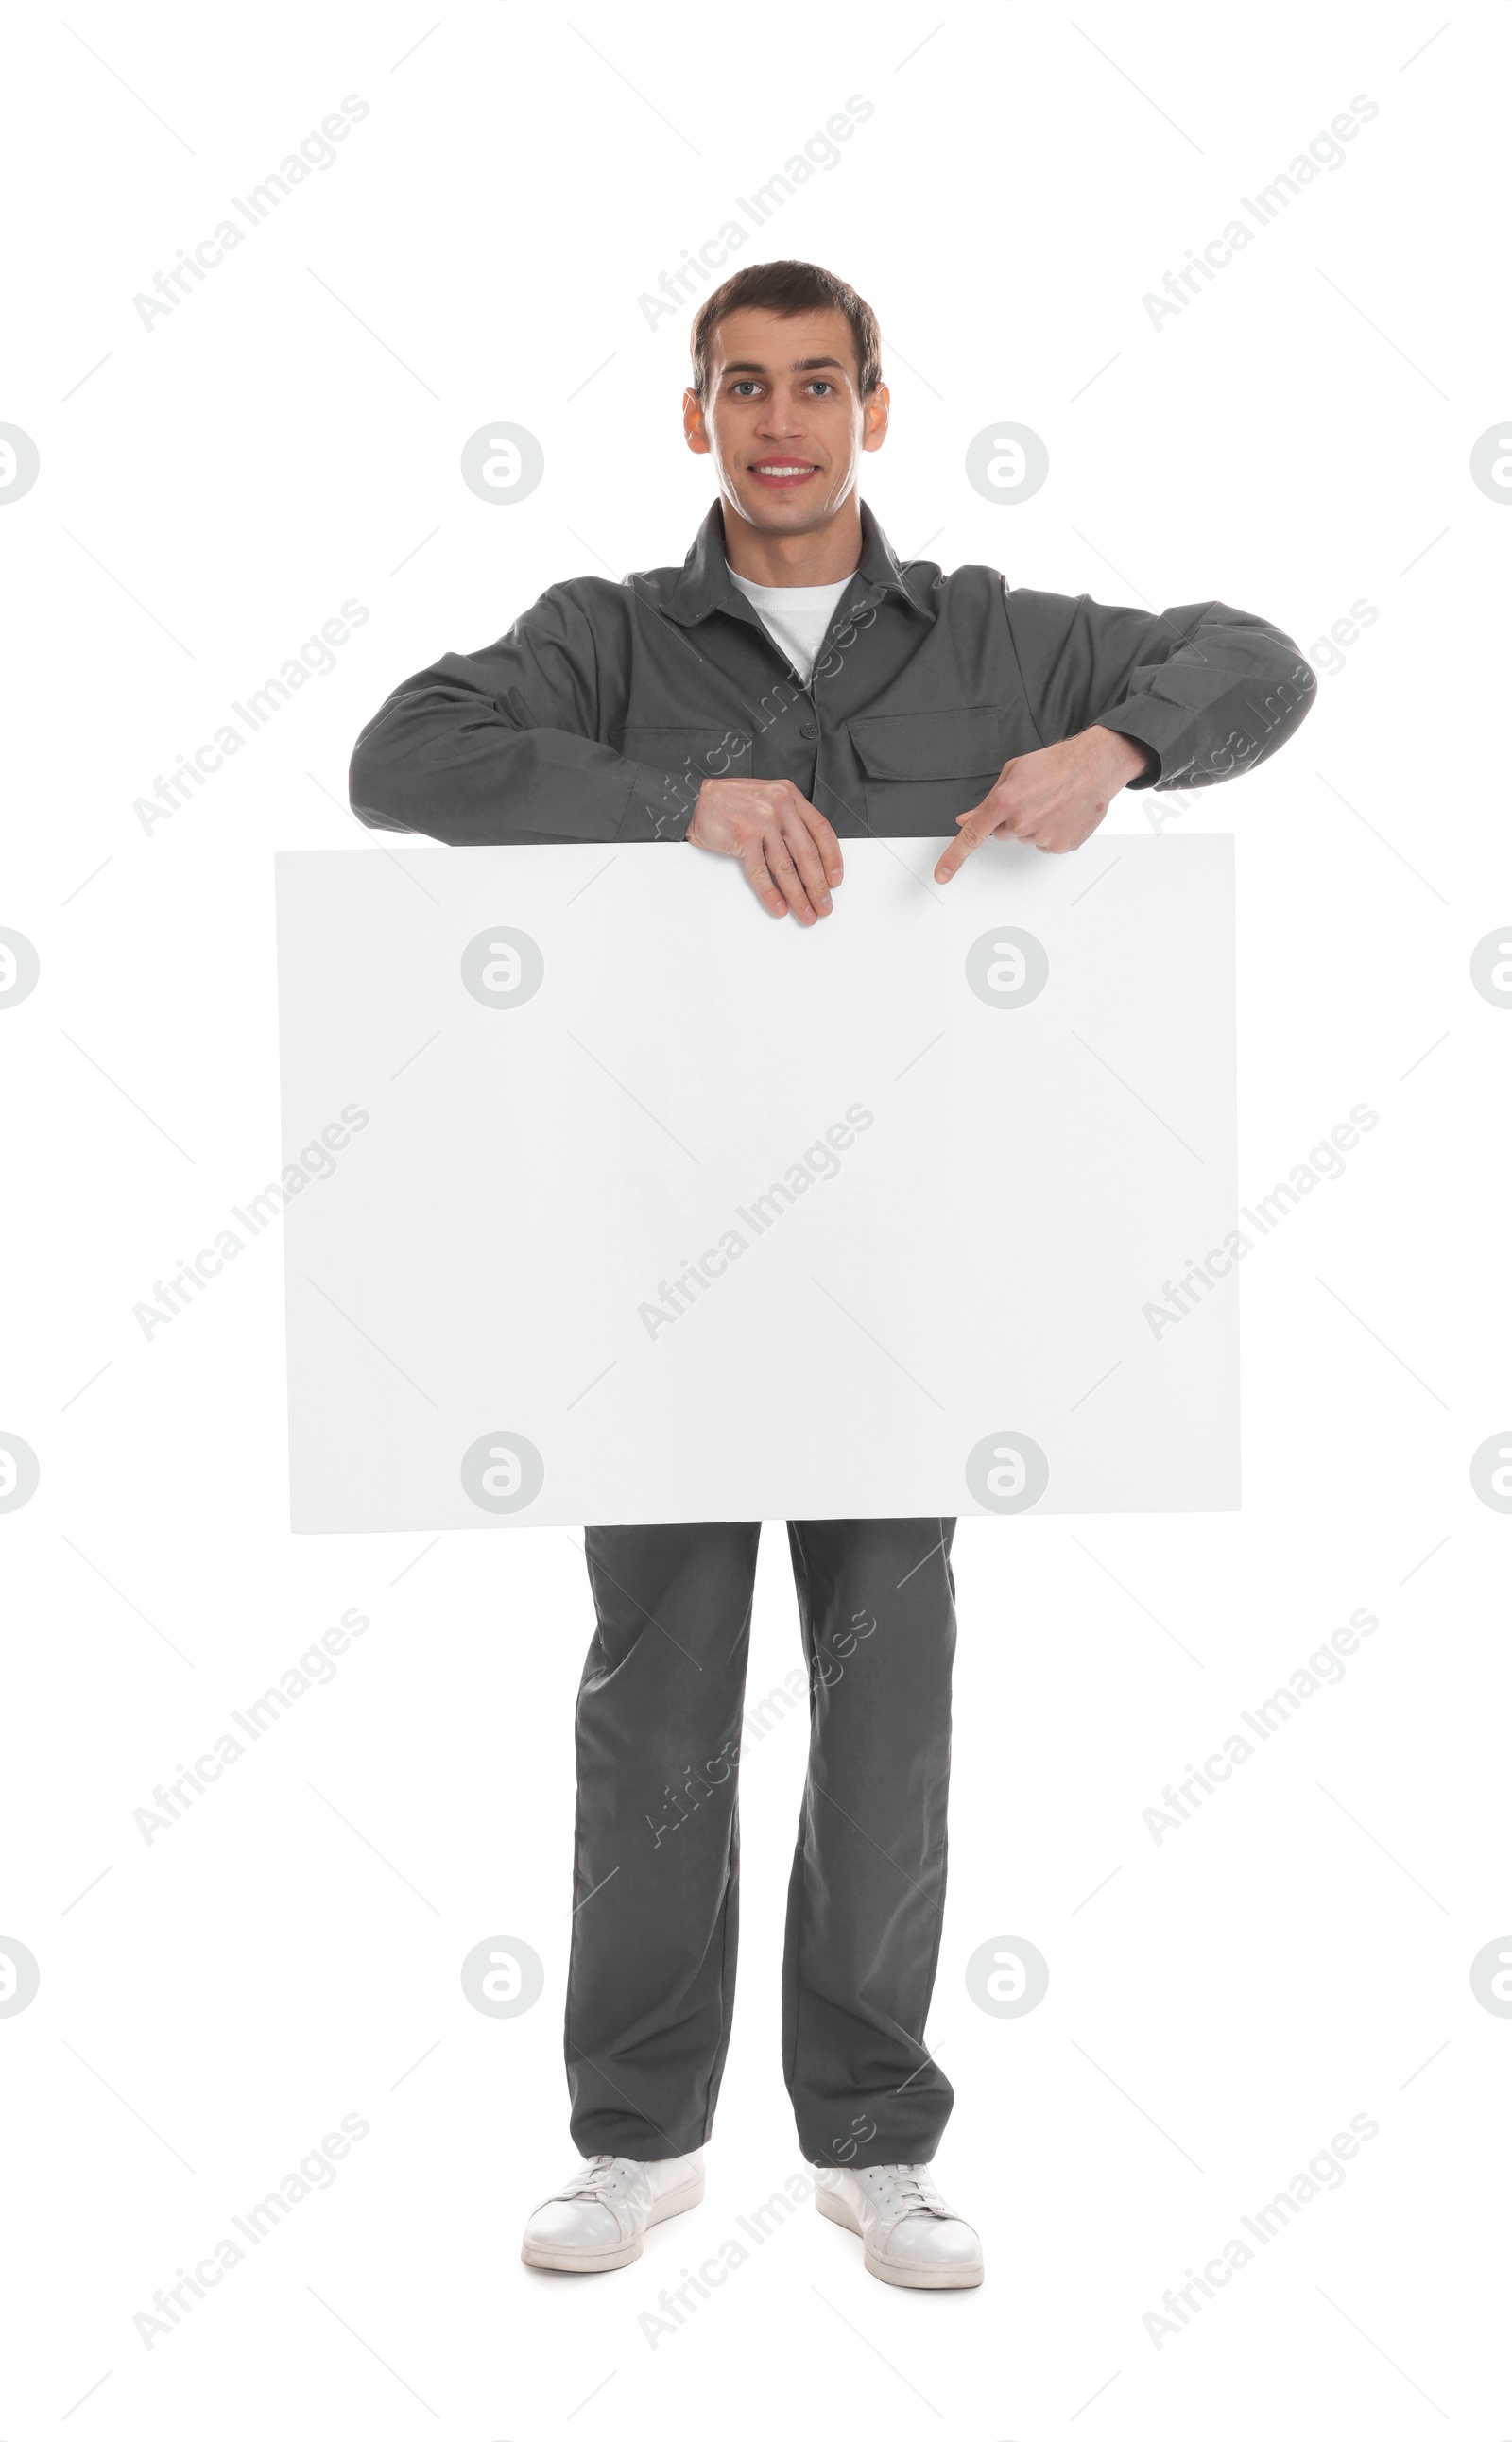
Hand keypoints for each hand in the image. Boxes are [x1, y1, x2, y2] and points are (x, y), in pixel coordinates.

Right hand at [688, 776, 843, 923]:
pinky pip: (761, 872)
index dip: (832, 859)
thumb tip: (809, 861)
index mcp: (790, 796)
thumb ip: (789, 822)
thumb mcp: (767, 801)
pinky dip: (771, 894)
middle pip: (808, 853)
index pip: (822, 830)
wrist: (695, 800)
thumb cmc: (730, 803)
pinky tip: (779, 907)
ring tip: (806, 912)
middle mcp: (779, 805)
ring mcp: (762, 819)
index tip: (836, 880)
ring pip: (787, 866)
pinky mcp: (744, 835)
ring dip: (798, 895)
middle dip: (818, 885)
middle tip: (824, 905)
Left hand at [932, 726, 1154, 882]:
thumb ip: (988, 800)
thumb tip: (967, 818)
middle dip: (1011, 820)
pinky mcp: (1059, 846)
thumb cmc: (1055, 764)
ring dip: (1033, 824)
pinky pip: (1045, 845)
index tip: (942, 875)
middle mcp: (1022, 822)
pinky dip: (1051, 832)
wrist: (1094, 766)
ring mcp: (1041, 836)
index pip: (972, 836)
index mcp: (1005, 801)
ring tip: (1051, 803)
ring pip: (1025, 839)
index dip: (954, 857)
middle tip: (1032, 799)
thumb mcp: (1013, 772)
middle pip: (1003, 834)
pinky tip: (1061, 813)